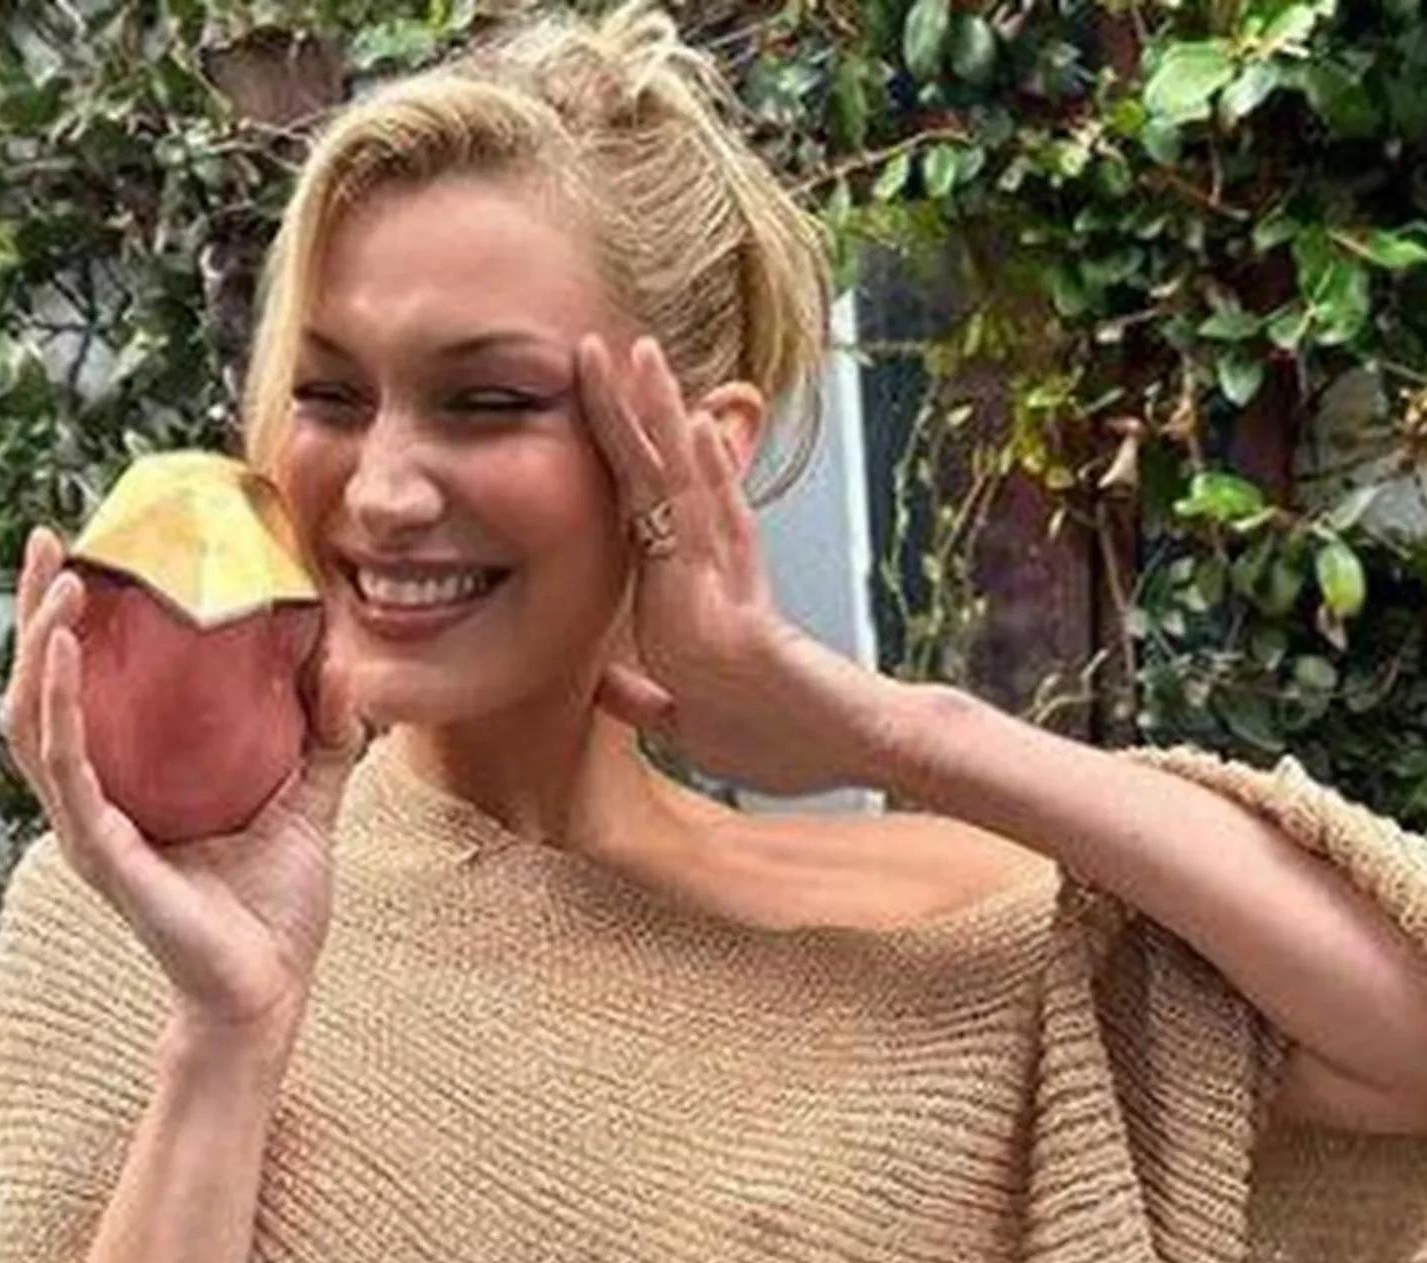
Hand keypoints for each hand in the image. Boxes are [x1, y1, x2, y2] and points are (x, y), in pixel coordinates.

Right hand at [0, 526, 373, 1042]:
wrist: (271, 987)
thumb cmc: (275, 905)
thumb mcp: (310, 796)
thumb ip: (323, 731)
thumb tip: (340, 658)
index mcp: (131, 780)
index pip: (84, 686)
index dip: (72, 620)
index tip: (83, 550)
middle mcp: (96, 797)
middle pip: (41, 689)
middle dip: (37, 611)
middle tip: (48, 541)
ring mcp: (90, 824)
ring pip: (34, 721)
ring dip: (40, 644)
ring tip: (62, 582)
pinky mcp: (101, 850)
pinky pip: (68, 768)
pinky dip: (61, 706)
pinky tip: (64, 655)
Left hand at [576, 334, 904, 795]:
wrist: (841, 754)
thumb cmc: (778, 741)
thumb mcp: (685, 724)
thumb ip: (642, 701)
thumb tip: (604, 685)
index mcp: (682, 596)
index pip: (638, 511)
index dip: (610, 456)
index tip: (586, 402)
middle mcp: (704, 573)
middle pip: (655, 477)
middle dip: (622, 411)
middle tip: (592, 344)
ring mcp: (725, 582)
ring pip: (686, 483)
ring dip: (663, 416)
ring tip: (639, 352)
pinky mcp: (745, 605)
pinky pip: (725, 529)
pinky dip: (709, 476)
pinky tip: (694, 425)